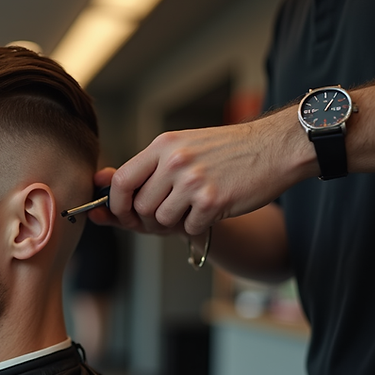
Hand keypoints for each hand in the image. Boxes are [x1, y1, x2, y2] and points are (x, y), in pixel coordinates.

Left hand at [102, 111, 313, 235]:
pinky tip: (211, 211)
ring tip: (192, 209)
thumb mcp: (182, 147)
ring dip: (174, 224)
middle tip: (167, 216)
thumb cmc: (226, 152)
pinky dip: (197, 227)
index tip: (122, 213)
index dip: (116, 204)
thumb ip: (144, 169)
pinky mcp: (214, 200)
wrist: (275, 147)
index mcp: (163, 145)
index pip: (121, 180)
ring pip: (162, 220)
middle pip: (141, 206)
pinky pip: (189, 228)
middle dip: (148, 220)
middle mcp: (175, 161)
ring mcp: (194, 180)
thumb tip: (99, 184)